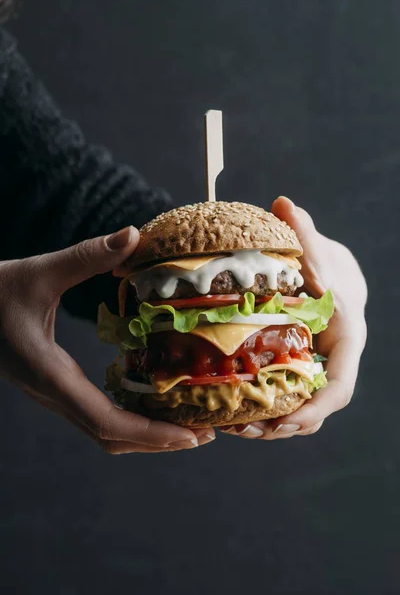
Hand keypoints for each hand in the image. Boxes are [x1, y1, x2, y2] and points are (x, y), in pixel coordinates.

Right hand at [0, 226, 214, 452]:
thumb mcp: (38, 271)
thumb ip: (85, 255)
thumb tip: (133, 235)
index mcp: (50, 374)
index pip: (106, 421)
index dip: (150, 434)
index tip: (190, 436)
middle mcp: (53, 394)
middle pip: (111, 437)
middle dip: (158, 441)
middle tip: (203, 433)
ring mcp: (52, 393)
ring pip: (102, 431)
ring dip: (144, 434)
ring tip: (185, 424)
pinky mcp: (54, 384)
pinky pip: (95, 413)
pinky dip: (128, 418)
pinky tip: (150, 401)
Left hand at [220, 196, 367, 439]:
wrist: (333, 274)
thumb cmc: (329, 264)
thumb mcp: (319, 249)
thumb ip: (303, 232)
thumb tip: (284, 204)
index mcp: (345, 338)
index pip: (341, 384)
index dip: (317, 407)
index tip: (287, 422)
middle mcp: (331, 359)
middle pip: (315, 407)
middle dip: (283, 425)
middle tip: (245, 431)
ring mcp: (313, 366)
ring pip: (298, 406)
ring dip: (268, 423)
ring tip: (231, 429)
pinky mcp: (294, 366)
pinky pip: (283, 394)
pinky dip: (262, 405)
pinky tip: (230, 408)